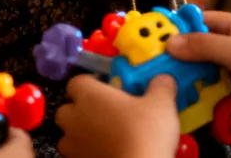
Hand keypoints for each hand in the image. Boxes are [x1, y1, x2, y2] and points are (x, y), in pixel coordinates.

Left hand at [56, 75, 177, 157]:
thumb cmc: (144, 133)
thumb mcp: (161, 104)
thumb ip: (160, 87)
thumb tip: (163, 79)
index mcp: (89, 95)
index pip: (77, 81)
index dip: (91, 83)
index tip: (108, 88)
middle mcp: (75, 117)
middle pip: (66, 108)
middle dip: (81, 109)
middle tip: (105, 113)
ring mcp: (73, 144)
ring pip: (68, 135)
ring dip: (81, 133)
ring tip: (104, 136)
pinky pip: (77, 154)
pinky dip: (87, 152)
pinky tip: (107, 152)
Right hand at [164, 12, 230, 132]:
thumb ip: (201, 45)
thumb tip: (170, 43)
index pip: (203, 21)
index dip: (181, 27)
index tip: (157, 36)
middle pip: (202, 51)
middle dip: (183, 60)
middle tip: (159, 68)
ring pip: (207, 76)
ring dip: (193, 83)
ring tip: (171, 89)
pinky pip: (216, 97)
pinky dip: (205, 101)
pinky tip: (190, 107)